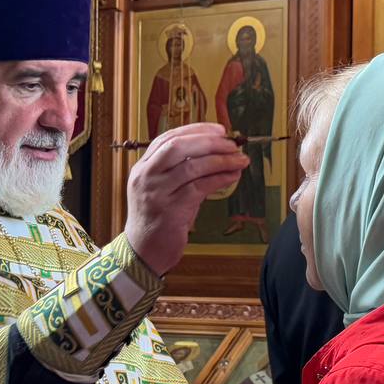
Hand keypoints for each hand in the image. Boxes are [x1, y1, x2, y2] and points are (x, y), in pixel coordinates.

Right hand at [123, 123, 248, 275]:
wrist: (144, 252)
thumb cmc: (158, 220)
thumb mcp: (163, 189)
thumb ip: (181, 171)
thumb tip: (216, 155)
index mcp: (143, 167)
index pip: (168, 138)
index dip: (196, 130)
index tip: (219, 130)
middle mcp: (146, 177)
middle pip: (178, 147)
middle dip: (209, 142)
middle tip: (232, 144)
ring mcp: (157, 193)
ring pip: (192, 167)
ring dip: (221, 160)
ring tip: (240, 160)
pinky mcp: (171, 210)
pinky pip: (200, 187)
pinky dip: (220, 179)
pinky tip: (233, 176)